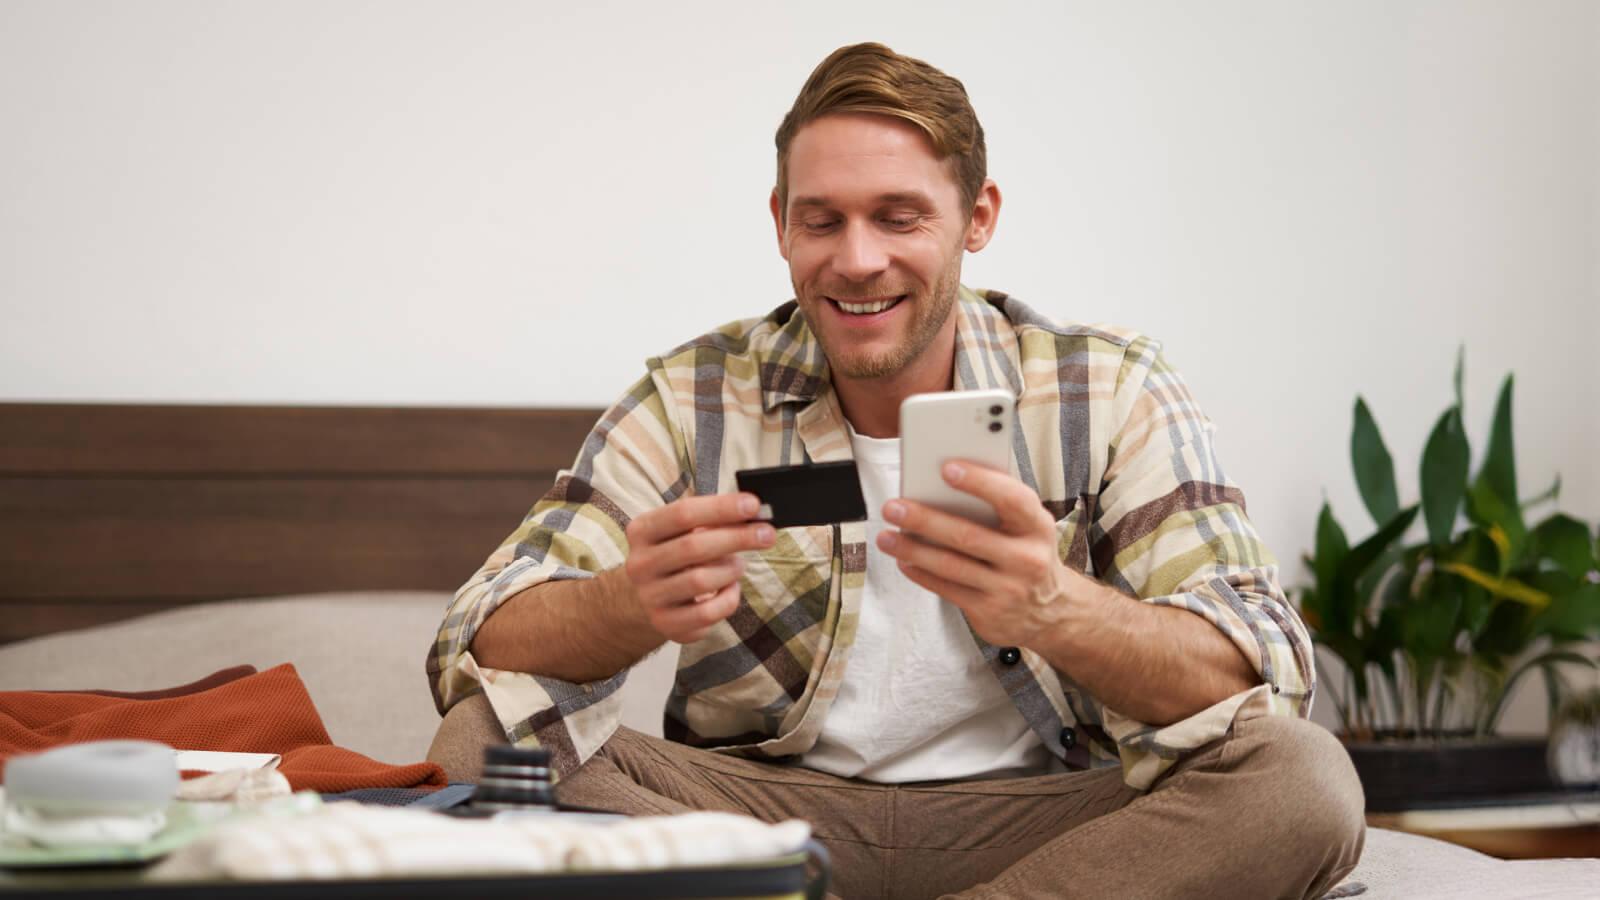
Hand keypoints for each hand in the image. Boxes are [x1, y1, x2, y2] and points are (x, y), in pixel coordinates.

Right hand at [623, 493, 774, 642]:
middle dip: (737, 538)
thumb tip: (753, 511)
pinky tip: (730, 589)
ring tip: (738, 565)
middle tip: (767, 534)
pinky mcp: (666, 623)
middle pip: (694, 547)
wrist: (643, 599)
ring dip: (731, 569)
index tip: (754, 504)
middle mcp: (640, 564)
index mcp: (642, 531)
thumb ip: (711, 520)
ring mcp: (651, 597)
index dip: (721, 508)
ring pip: (702, 581)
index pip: (683, 513)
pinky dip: (729, 599)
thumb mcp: (681, 532)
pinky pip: (708, 612)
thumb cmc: (674, 556)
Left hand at [877, 462, 1080, 647]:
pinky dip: (920, 573)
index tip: (947, 468)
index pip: (1012, 499)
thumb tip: (945, 479)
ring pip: (950, 565)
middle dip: (925, 519)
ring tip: (886, 536)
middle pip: (968, 536)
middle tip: (894, 506)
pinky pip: (946, 589)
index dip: (980, 482)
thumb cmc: (1027, 553)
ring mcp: (1008, 588)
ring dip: (912, 549)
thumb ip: (997, 504)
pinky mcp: (988, 612)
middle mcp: (1026, 559)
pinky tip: (903, 559)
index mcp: (1037, 527)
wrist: (1050, 612)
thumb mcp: (1028, 527)